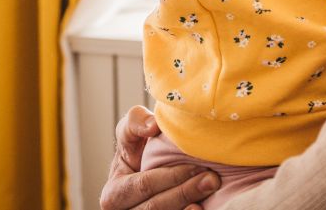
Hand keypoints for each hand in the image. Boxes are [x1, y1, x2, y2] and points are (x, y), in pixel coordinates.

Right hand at [100, 106, 220, 209]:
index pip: (144, 185)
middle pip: (155, 207)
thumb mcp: (129, 135)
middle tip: (212, 179)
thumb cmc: (136, 154)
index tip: (195, 166)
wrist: (145, 174)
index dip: (171, 176)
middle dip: (185, 192)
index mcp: (113, 195)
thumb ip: (135, 122)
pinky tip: (202, 208)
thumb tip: (152, 126)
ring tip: (210, 189)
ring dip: (189, 203)